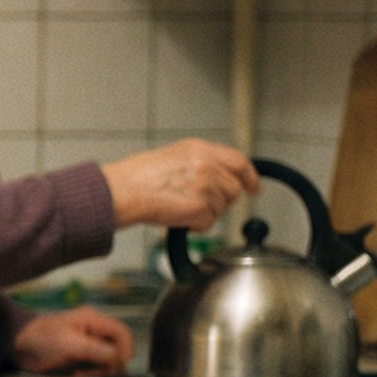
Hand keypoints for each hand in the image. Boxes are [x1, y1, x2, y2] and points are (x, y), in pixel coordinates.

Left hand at [14, 305, 133, 376]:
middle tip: (96, 373)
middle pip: (119, 348)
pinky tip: (79, 375)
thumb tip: (115, 356)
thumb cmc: (41, 338)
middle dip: (112, 363)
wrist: (19, 347)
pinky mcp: (83, 356)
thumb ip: (92, 349)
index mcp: (93, 320)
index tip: (119, 365)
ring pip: (110, 359)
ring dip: (101, 370)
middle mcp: (95, 331)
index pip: (122, 332)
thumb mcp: (67, 343)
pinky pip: (98, 366)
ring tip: (83, 374)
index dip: (125, 349)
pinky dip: (92, 373)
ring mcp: (90, 344)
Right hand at [101, 140, 258, 229]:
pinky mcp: (200, 207)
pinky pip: (208, 224)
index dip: (250, 176)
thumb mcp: (171, 157)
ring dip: (205, 214)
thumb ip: (197, 162)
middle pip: (233, 189)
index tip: (253, 187)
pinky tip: (178, 220)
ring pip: (221, 208)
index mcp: (199, 149)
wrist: (122, 192)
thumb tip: (212, 176)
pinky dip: (195, 227)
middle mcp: (206, 165)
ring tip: (180, 210)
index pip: (239, 161)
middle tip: (202, 206)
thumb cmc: (136, 178)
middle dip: (222, 201)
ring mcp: (205, 186)